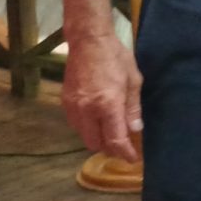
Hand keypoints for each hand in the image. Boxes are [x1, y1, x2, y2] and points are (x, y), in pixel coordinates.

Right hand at [62, 33, 142, 161]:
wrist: (88, 41)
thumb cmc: (115, 57)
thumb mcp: (133, 81)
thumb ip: (133, 108)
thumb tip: (135, 130)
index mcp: (107, 104)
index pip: (115, 139)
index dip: (125, 153)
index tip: (133, 159)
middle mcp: (87, 110)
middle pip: (96, 144)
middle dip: (110, 149)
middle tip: (123, 146)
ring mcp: (73, 107)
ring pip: (83, 136)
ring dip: (97, 140)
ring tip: (111, 134)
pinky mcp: (65, 103)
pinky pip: (76, 125)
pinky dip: (87, 129)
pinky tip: (97, 122)